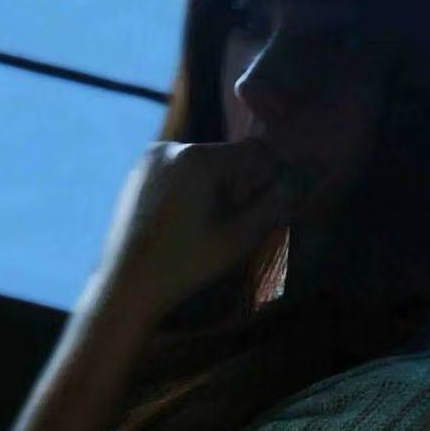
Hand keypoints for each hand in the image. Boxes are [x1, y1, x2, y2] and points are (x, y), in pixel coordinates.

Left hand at [93, 138, 298, 322]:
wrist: (127, 284)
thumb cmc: (186, 263)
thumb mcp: (239, 236)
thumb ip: (275, 202)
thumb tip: (303, 175)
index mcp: (197, 158)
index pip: (255, 151)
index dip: (269, 177)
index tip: (267, 207)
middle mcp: (172, 146)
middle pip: (228, 156)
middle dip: (241, 184)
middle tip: (236, 221)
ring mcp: (150, 157)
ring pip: (204, 163)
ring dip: (218, 186)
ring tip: (209, 223)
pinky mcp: (138, 171)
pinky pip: (180, 169)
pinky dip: (193, 186)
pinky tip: (186, 219)